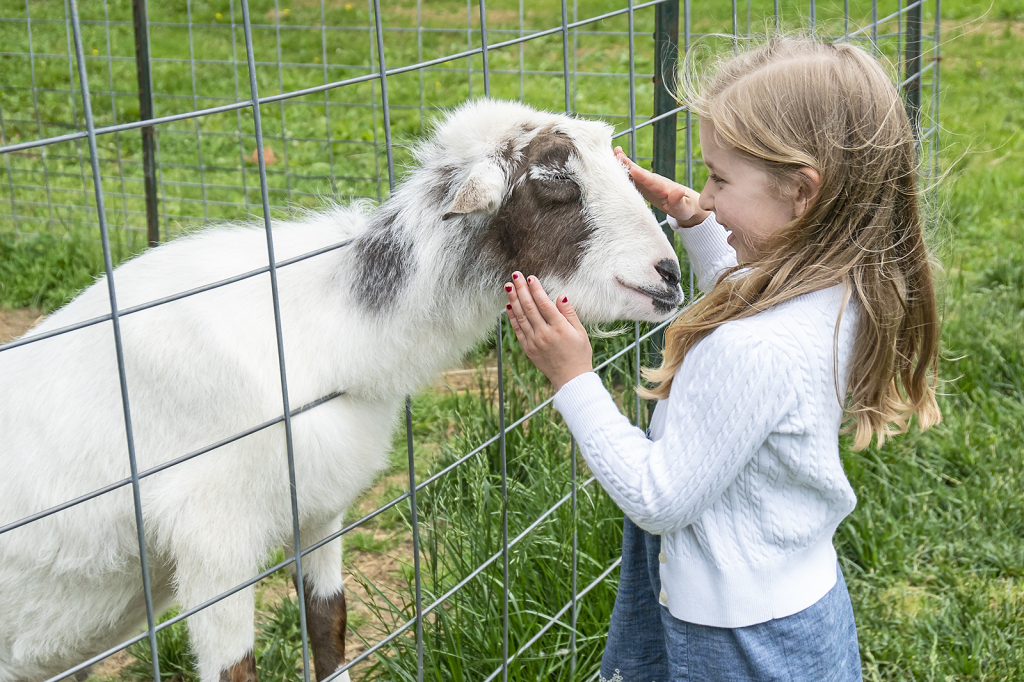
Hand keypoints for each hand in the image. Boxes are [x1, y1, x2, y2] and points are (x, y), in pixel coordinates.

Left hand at [504, 272, 592, 391]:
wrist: (571, 379)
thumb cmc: (579, 353)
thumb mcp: (580, 332)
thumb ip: (569, 313)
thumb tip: (560, 296)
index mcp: (559, 327)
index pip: (544, 303)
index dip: (536, 289)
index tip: (530, 277)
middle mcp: (544, 333)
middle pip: (529, 307)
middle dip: (521, 289)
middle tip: (515, 275)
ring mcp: (534, 341)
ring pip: (521, 317)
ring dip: (513, 300)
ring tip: (508, 286)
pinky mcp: (528, 348)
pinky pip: (518, 330)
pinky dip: (512, 317)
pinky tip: (508, 306)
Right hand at [614, 147, 709, 227]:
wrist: (684, 203)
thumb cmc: (684, 208)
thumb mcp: (684, 208)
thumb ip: (679, 200)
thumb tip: (679, 191)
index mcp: (663, 187)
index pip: (651, 181)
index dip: (642, 176)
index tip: (633, 169)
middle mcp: (654, 181)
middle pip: (639, 172)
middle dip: (629, 164)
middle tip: (617, 154)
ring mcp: (647, 181)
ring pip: (634, 171)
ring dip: (623, 163)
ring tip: (613, 152)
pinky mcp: (642, 184)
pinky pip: (631, 176)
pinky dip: (622, 170)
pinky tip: (612, 164)